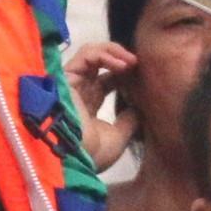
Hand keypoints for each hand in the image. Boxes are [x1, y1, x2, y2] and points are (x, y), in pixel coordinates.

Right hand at [66, 41, 139, 172]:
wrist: (72, 159)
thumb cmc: (92, 153)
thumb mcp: (118, 137)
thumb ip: (128, 120)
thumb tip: (139, 107)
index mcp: (89, 104)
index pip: (108, 79)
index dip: (126, 74)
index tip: (143, 77)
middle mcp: (80, 90)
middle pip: (100, 61)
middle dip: (122, 59)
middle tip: (139, 64)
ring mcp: (73, 81)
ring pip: (92, 52)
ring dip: (116, 52)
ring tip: (133, 62)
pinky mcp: (67, 75)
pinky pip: (87, 54)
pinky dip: (106, 55)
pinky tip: (123, 65)